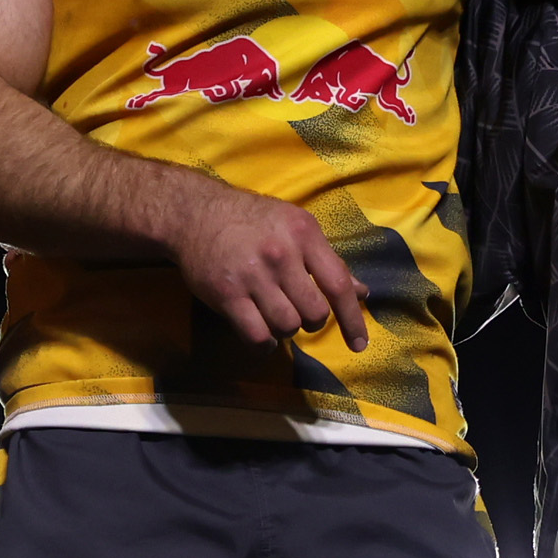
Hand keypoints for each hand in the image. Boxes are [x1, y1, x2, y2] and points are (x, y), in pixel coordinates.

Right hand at [165, 183, 370, 349]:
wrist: (195, 213)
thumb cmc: (253, 220)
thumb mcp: (295, 227)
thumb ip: (327, 260)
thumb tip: (361, 292)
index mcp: (304, 234)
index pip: (337, 284)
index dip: (352, 318)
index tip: (360, 344)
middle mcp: (281, 254)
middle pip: (314, 313)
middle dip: (311, 321)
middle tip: (297, 310)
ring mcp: (252, 275)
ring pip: (287, 327)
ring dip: (285, 329)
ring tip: (273, 314)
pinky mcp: (227, 294)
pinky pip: (257, 336)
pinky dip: (263, 343)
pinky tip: (261, 333)